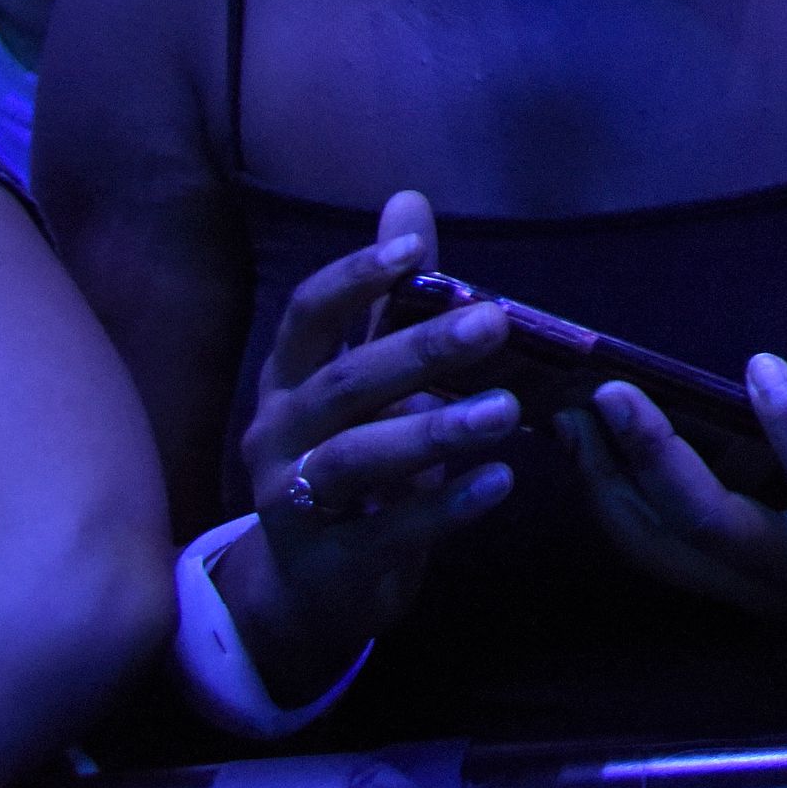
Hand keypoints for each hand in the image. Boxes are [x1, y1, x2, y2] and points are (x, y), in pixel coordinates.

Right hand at [220, 191, 518, 703]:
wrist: (309, 587)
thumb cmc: (349, 457)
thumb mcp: (367, 378)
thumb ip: (390, 299)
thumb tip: (409, 200)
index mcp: (291, 380)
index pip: (307, 317)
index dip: (354, 281)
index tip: (412, 253)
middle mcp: (281, 435)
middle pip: (342, 384)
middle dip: (416, 351)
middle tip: (491, 322)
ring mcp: (295, 502)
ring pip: (355, 459)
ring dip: (433, 431)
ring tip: (505, 410)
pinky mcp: (330, 562)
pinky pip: (387, 532)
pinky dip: (444, 505)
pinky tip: (499, 483)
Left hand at [564, 353, 786, 632]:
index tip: (760, 362)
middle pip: (710, 527)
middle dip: (653, 457)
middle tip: (611, 393)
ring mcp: (755, 593)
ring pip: (663, 549)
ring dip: (610, 484)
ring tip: (572, 420)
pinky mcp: (726, 593)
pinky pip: (654, 555)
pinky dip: (612, 506)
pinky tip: (589, 456)